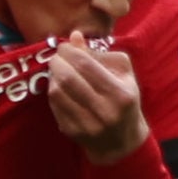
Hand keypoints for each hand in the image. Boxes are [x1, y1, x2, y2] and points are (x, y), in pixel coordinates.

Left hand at [44, 33, 147, 162]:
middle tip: (56, 56)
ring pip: (57, 93)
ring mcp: (86, 125)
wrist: (122, 142)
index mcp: (120, 94)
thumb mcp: (123, 74)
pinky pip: (54, 106)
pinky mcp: (72, 132)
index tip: (64, 46)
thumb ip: (100, 54)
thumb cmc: (125, 100)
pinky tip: (58, 86)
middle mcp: (104, 111)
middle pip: (68, 79)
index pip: (86, 66)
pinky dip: (52, 91)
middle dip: (57, 62)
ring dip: (52, 76)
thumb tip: (75, 36)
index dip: (70, 52)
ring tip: (57, 70)